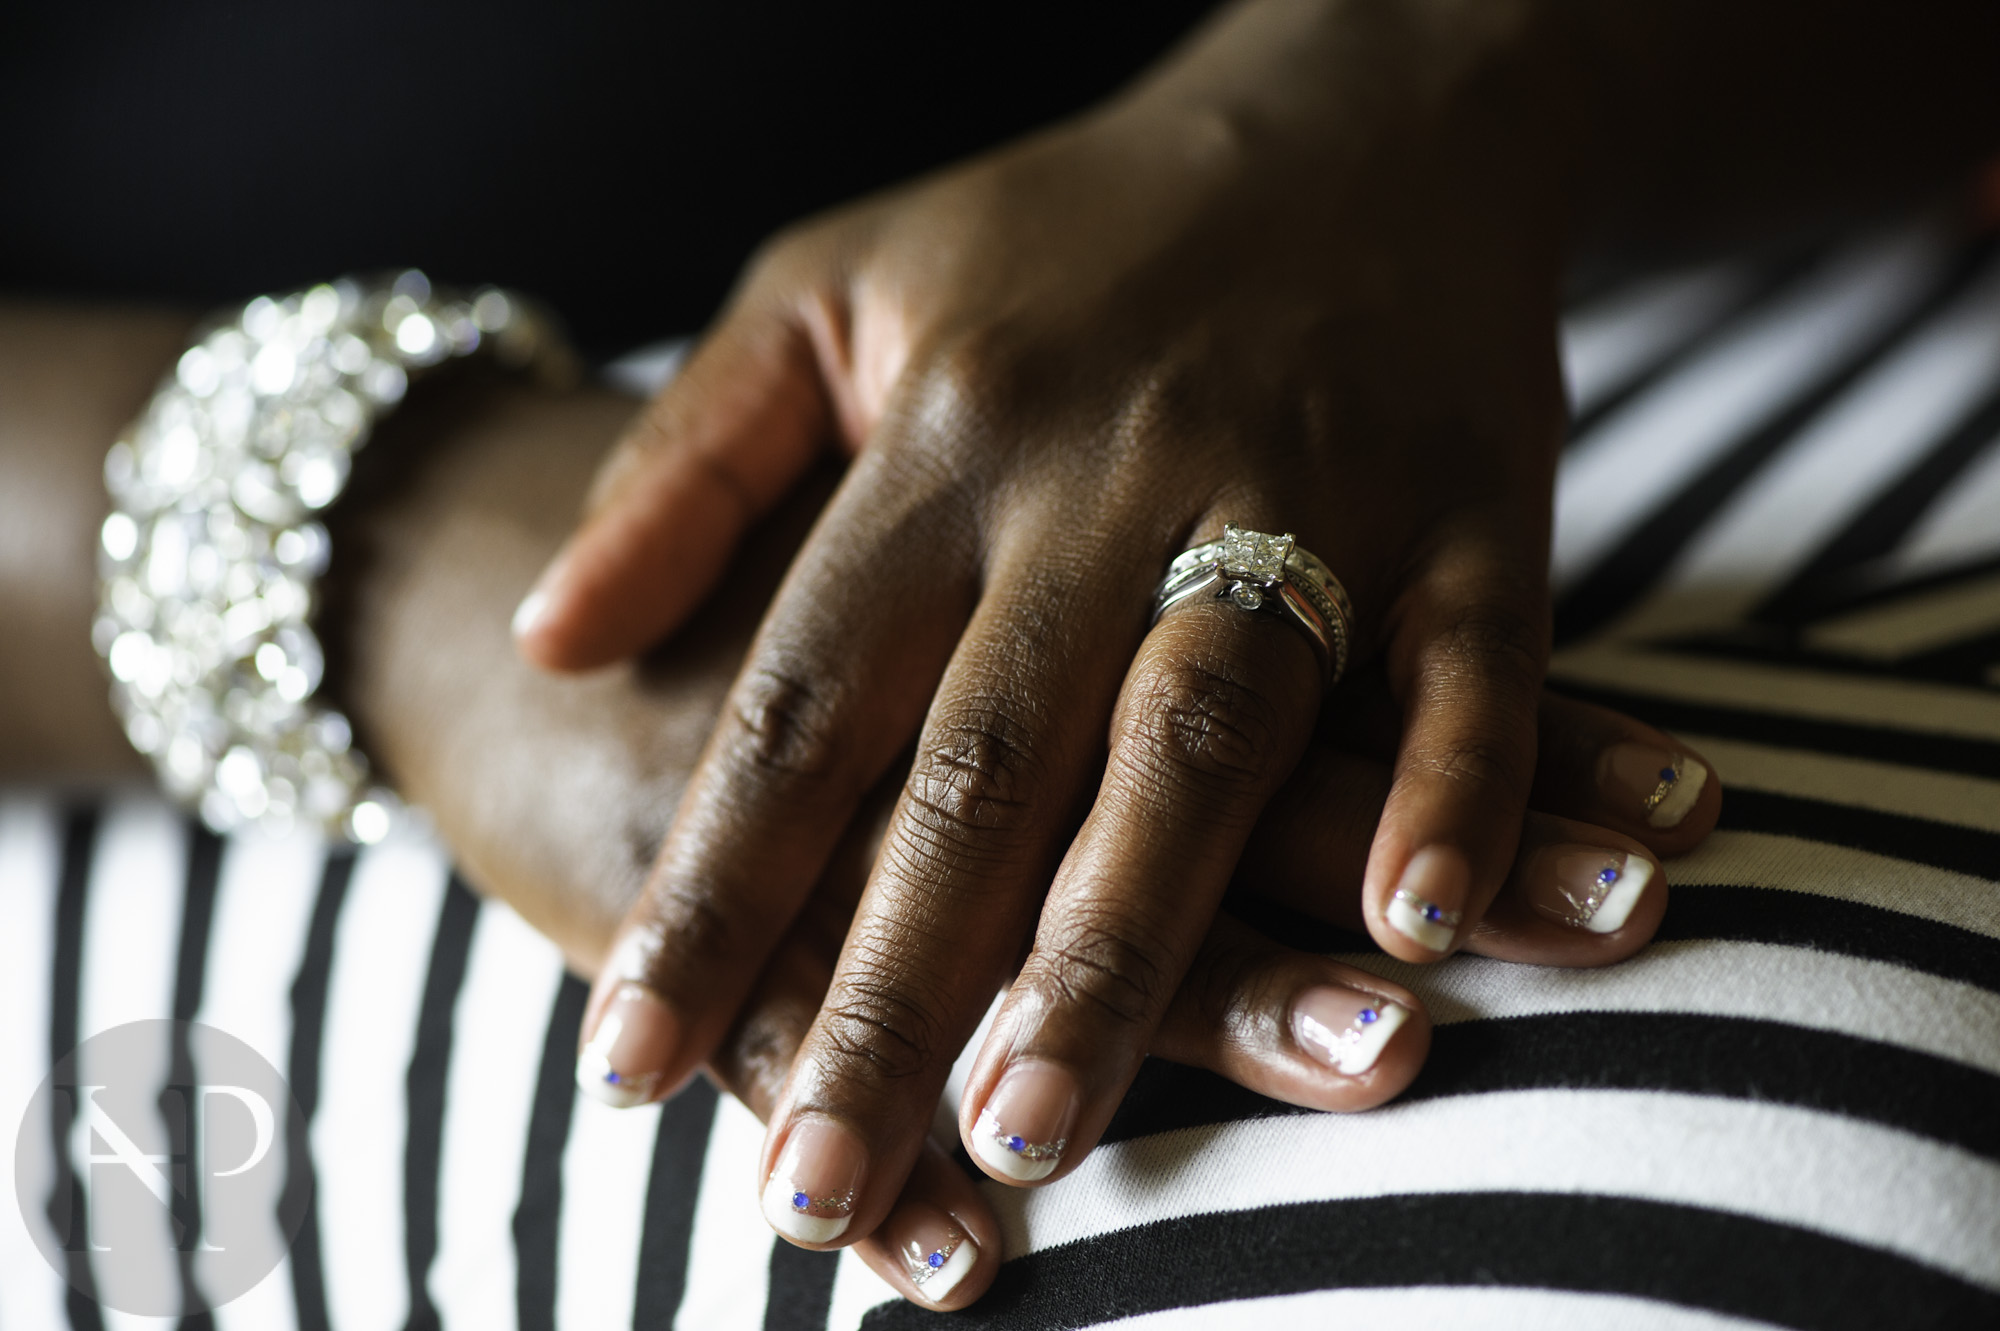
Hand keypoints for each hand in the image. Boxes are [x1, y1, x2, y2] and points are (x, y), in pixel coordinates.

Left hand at [326, 371, 1714, 1306]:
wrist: (1353, 112)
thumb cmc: (1063, 234)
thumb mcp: (830, 288)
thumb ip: (688, 466)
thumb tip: (546, 642)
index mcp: (942, 439)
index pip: (799, 700)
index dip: (707, 888)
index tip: (619, 1070)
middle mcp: (1105, 478)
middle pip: (981, 767)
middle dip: (890, 989)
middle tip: (810, 1185)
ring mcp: (1298, 488)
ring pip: (1197, 742)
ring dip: (1120, 946)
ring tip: (1030, 1134)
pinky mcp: (1473, 507)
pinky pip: (1467, 665)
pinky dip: (1453, 791)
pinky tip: (1408, 933)